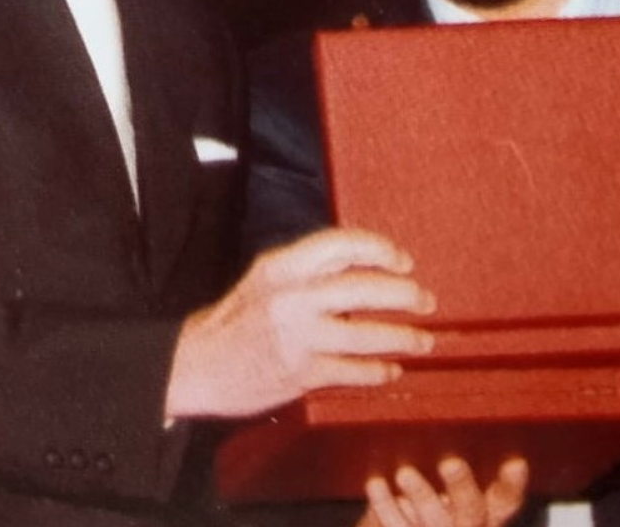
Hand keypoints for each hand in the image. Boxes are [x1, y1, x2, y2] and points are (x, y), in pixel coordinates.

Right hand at [165, 227, 435, 419]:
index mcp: (282, 266)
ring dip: (402, 337)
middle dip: (404, 294)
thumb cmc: (234, 320)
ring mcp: (297, 337)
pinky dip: (377, 371)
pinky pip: (352, 371)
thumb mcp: (265, 278)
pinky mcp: (300, 374)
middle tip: (425, 300)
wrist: (193, 366)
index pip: (342, 245)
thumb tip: (364, 263)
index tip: (403, 260)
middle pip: (364, 288)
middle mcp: (291, 298)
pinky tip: (391, 369)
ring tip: (422, 339)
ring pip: (366, 334)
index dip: (381, 249)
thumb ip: (309, 268)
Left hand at [359, 457, 529, 526]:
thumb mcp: (459, 480)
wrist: (405, 524)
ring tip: (404, 472)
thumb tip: (458, 403)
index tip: (515, 462)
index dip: (513, 483)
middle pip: (472, 510)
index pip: (507, 498)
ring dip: (420, 493)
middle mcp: (468, 524)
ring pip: (434, 520)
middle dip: (462, 486)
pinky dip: (385, 505)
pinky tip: (377, 482)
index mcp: (488, 509)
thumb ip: (463, 454)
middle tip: (450, 462)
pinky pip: (395, 526)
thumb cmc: (435, 494)